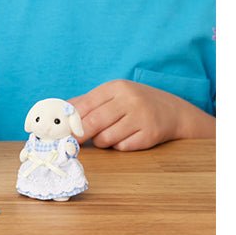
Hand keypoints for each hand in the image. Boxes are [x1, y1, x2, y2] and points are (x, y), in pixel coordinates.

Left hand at [69, 80, 215, 151]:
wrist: (173, 112)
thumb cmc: (135, 103)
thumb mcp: (114, 94)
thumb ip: (87, 101)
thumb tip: (61, 110)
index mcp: (116, 87)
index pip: (85, 105)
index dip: (71, 120)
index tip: (61, 130)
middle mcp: (129, 100)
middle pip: (93, 122)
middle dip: (80, 135)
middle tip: (73, 141)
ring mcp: (141, 117)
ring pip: (106, 138)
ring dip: (101, 141)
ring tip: (106, 136)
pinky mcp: (150, 135)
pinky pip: (122, 147)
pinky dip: (118, 146)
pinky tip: (124, 138)